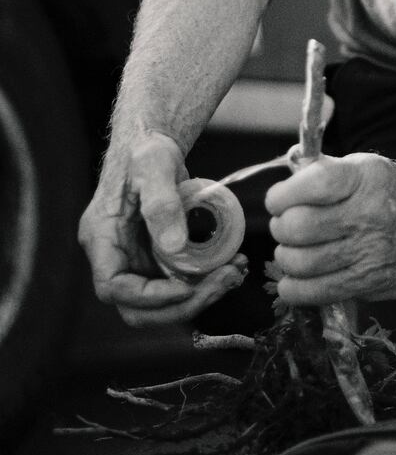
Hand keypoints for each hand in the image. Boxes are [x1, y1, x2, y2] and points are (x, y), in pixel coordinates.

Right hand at [78, 131, 245, 326]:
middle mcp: (116, 256)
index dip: (149, 297)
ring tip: (236, 270)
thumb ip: (161, 203)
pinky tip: (233, 263)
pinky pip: (181, 283)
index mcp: (101, 238)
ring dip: (202, 295)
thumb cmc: (146, 150)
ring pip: (164, 301)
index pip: (114, 287)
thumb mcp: (154, 165)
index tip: (187, 288)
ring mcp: (138, 261)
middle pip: (139, 307)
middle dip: (183, 304)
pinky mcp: (159, 260)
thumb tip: (175, 247)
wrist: (153, 147)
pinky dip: (207, 281)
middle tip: (225, 280)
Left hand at [265, 152, 395, 304]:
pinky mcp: (367, 284)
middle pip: (299, 226)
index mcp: (366, 179)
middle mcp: (368, 215)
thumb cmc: (395, 195)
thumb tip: (286, 169)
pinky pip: (315, 292)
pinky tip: (294, 278)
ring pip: (300, 262)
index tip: (277, 200)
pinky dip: (293, 288)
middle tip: (285, 225)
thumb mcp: (367, 168)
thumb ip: (325, 169)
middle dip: (281, 226)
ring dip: (286, 256)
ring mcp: (369, 253)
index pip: (313, 184)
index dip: (282, 195)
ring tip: (293, 250)